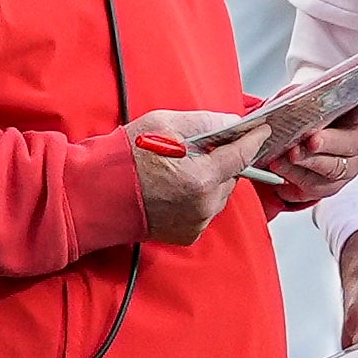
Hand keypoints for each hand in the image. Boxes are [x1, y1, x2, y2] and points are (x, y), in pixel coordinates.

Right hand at [126, 110, 273, 244]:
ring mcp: (196, 222)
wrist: (96, 195)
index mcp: (201, 178)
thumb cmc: (125, 158)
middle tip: (204, 147)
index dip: (253, 139)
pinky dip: (200, 197)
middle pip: (231, 176)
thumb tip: (230, 122)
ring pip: (220, 194)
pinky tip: (178, 187)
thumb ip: (204, 122)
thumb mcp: (164, 125)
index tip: (261, 129)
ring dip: (212, 179)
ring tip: (186, 168)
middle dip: (224, 160)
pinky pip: (206, 210)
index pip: (241, 155)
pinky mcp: (187, 234)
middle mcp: (203, 204)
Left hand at [258, 90, 357, 207]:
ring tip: (284, 156)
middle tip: (311, 140)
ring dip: (305, 163)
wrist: (298, 143)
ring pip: (331, 170)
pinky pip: (313, 188)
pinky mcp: (330, 187)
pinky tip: (279, 168)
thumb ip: (300, 97)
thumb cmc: (308, 119)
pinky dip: (293, 178)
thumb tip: (292, 98)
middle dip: (328, 142)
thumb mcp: (302, 102)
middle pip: (349, 144)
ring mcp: (347, 169)